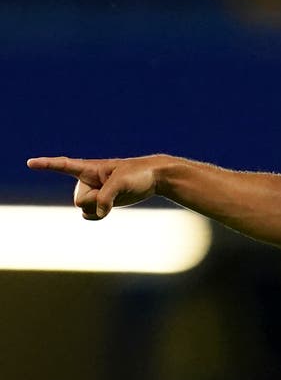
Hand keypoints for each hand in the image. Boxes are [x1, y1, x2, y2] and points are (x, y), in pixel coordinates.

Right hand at [26, 155, 162, 220]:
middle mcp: (85, 180)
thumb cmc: (137, 174)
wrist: (152, 179)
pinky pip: (91, 216)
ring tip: (114, 196)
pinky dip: (99, 216)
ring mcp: (93, 193)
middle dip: (94, 201)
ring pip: (84, 210)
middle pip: (79, 200)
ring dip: (98, 209)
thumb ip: (106, 197)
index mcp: (87, 168)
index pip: (62, 165)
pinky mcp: (101, 203)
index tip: (30, 163)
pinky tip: (109, 209)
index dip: (45, 165)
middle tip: (113, 190)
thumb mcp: (121, 183)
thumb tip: (98, 213)